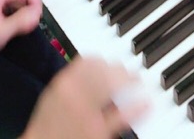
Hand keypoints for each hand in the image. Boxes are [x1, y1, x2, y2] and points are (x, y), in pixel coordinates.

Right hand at [20, 58, 148, 138]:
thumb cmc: (48, 125)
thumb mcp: (53, 96)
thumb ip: (73, 81)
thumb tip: (95, 72)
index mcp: (64, 82)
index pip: (90, 61)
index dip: (106, 62)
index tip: (114, 65)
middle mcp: (75, 92)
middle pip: (105, 70)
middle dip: (121, 71)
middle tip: (133, 75)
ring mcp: (87, 111)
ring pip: (113, 87)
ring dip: (130, 83)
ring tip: (139, 85)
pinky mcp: (97, 131)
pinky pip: (121, 117)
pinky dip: (137, 108)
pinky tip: (146, 104)